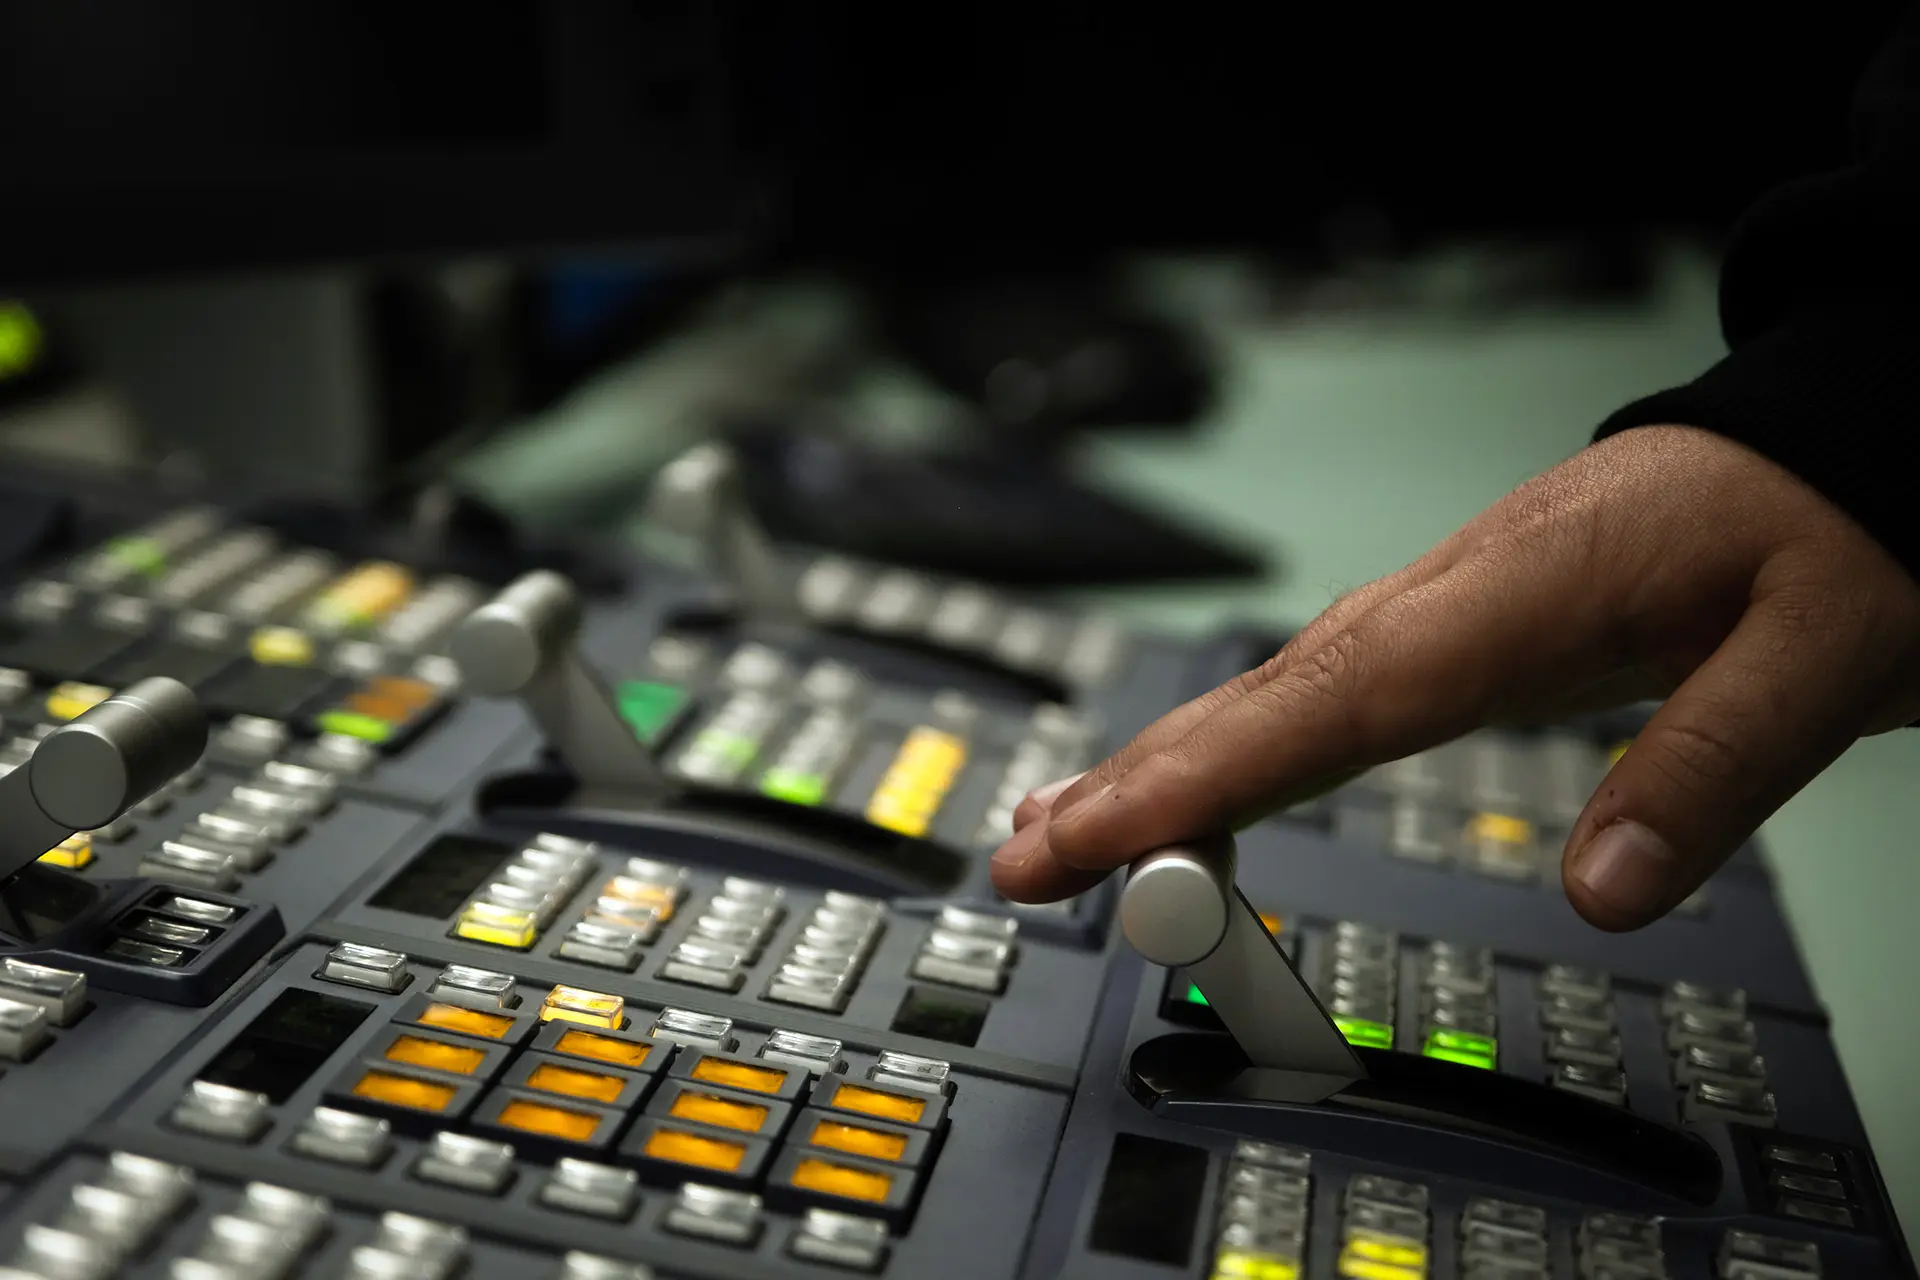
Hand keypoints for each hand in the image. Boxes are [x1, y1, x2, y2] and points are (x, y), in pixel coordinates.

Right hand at [990, 425, 1919, 930]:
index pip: (1328, 698)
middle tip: (1030, 861)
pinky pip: (1308, 699)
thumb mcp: (1821, 647)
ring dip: (1160, 765)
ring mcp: (1433, 612)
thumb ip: (1710, 767)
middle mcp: (1444, 595)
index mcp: (1515, 589)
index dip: (1199, 775)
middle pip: (1260, 697)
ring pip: (1266, 695)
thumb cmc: (1824, 527)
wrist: (1826, 450)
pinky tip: (1185, 785)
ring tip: (1066, 836)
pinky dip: (1227, 748)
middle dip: (1136, 782)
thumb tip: (1607, 893)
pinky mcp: (1443, 635)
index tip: (1100, 838)